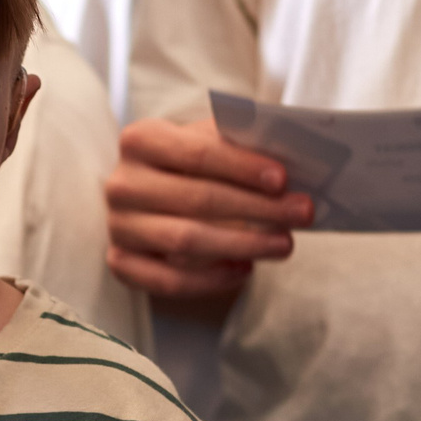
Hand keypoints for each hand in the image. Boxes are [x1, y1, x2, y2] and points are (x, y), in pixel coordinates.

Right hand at [105, 115, 312, 299]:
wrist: (155, 195)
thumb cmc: (194, 165)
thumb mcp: (210, 142)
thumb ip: (239, 144)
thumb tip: (290, 154)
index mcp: (140, 139)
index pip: (197, 152)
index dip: (242, 167)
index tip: (283, 179)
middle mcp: (122, 183)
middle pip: (196, 198)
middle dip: (257, 207)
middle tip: (302, 212)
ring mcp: (118, 226)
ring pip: (185, 240)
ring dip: (243, 244)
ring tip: (284, 244)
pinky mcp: (120, 263)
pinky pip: (168, 280)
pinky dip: (210, 279)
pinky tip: (245, 270)